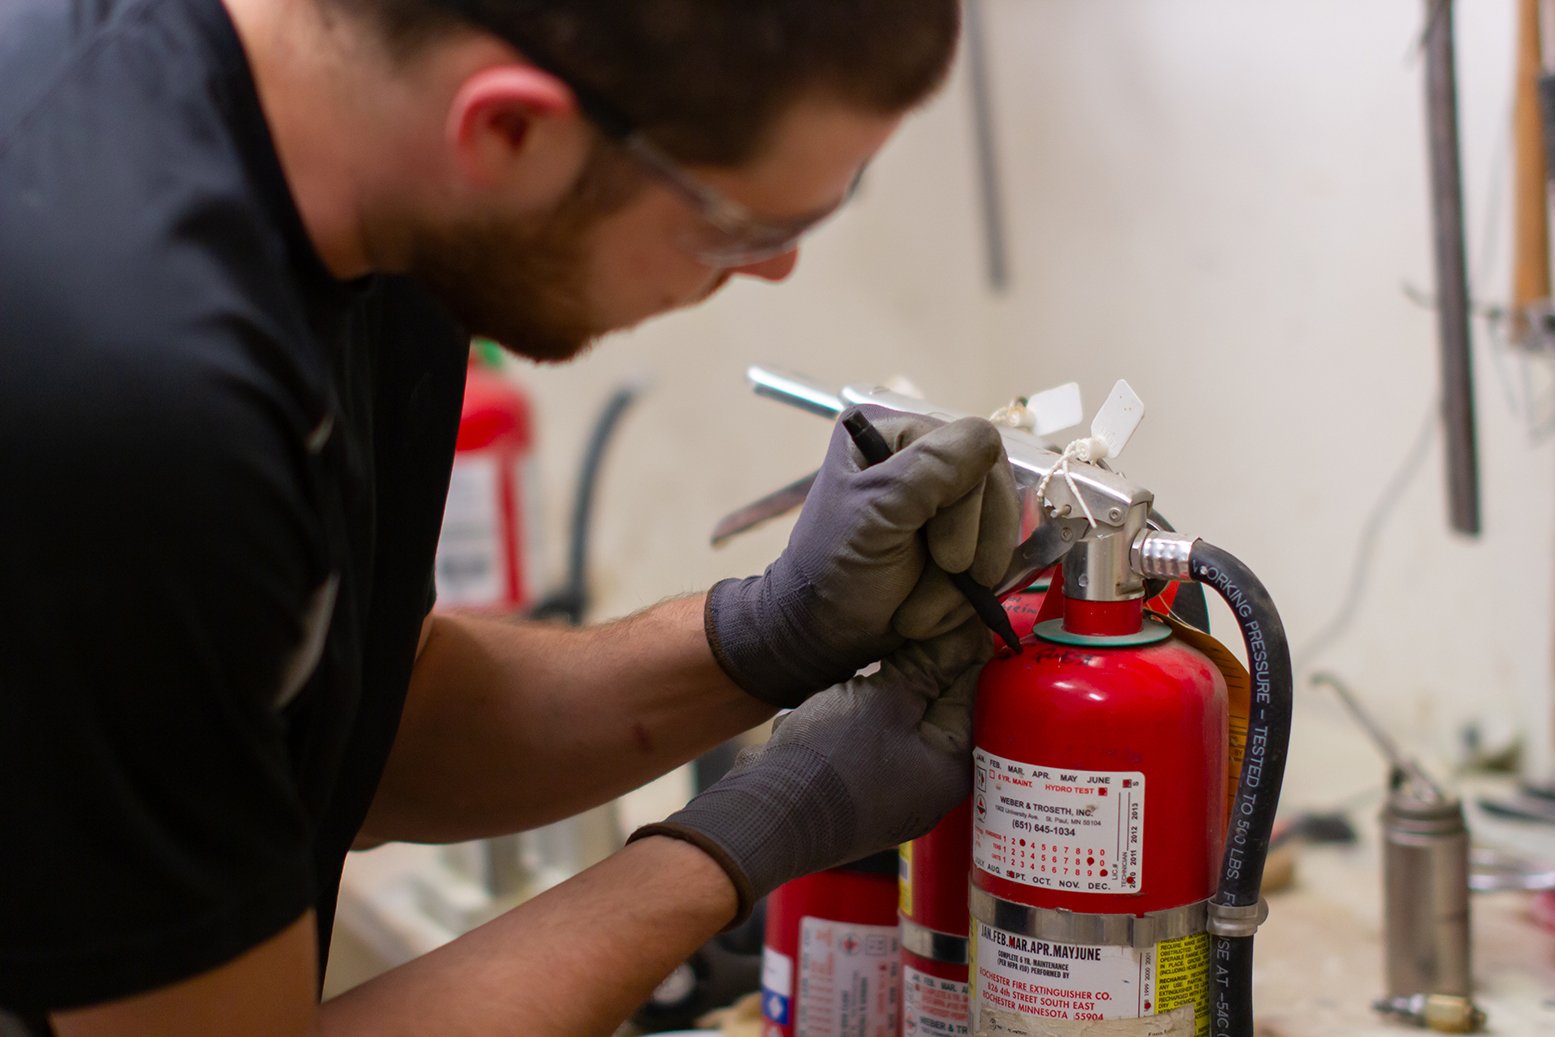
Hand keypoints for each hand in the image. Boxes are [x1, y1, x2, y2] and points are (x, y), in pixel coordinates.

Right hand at [634, 617, 989, 921]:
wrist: (765, 816)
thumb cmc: (827, 763)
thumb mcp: (884, 700)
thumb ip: (928, 667)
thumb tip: (965, 635)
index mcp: (951, 766)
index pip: (972, 691)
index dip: (959, 647)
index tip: (947, 615)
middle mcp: (930, 783)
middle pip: (938, 705)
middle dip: (921, 668)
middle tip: (903, 634)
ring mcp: (894, 789)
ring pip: (903, 719)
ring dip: (888, 688)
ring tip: (869, 666)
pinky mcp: (861, 787)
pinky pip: (875, 737)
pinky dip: (865, 713)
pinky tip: (845, 696)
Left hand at [706, 405, 1017, 706]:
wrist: (826, 632)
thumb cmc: (838, 570)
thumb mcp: (876, 515)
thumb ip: (928, 471)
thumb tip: (987, 436)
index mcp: (896, 434)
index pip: (975, 447)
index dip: (969, 506)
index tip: (945, 558)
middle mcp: (925, 458)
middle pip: (996, 490)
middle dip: (969, 553)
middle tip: (936, 586)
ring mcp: (946, 502)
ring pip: (999, 532)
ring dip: (965, 585)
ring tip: (919, 611)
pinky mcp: (960, 540)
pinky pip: (995, 559)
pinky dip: (968, 596)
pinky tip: (933, 611)